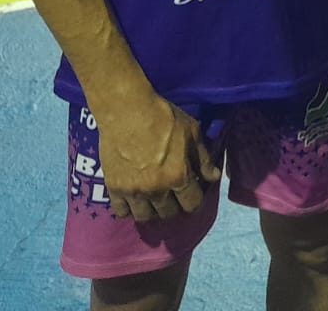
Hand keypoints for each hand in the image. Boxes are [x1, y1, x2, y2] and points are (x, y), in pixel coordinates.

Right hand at [93, 94, 219, 221]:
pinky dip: (127, 209)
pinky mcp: (114, 187)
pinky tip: (133, 199)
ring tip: (153, 199)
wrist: (127, 110)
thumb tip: (214, 177)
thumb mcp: (192, 133)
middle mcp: (157, 190)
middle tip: (172, 194)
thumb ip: (202, 158)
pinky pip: (120, 212)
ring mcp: (133, 191)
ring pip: (144, 217)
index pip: (192, 204)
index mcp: (178, 176)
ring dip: (152, 211)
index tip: (192, 192)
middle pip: (168, 213)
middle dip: (174, 205)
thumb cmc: (164, 117)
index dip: (195, 200)